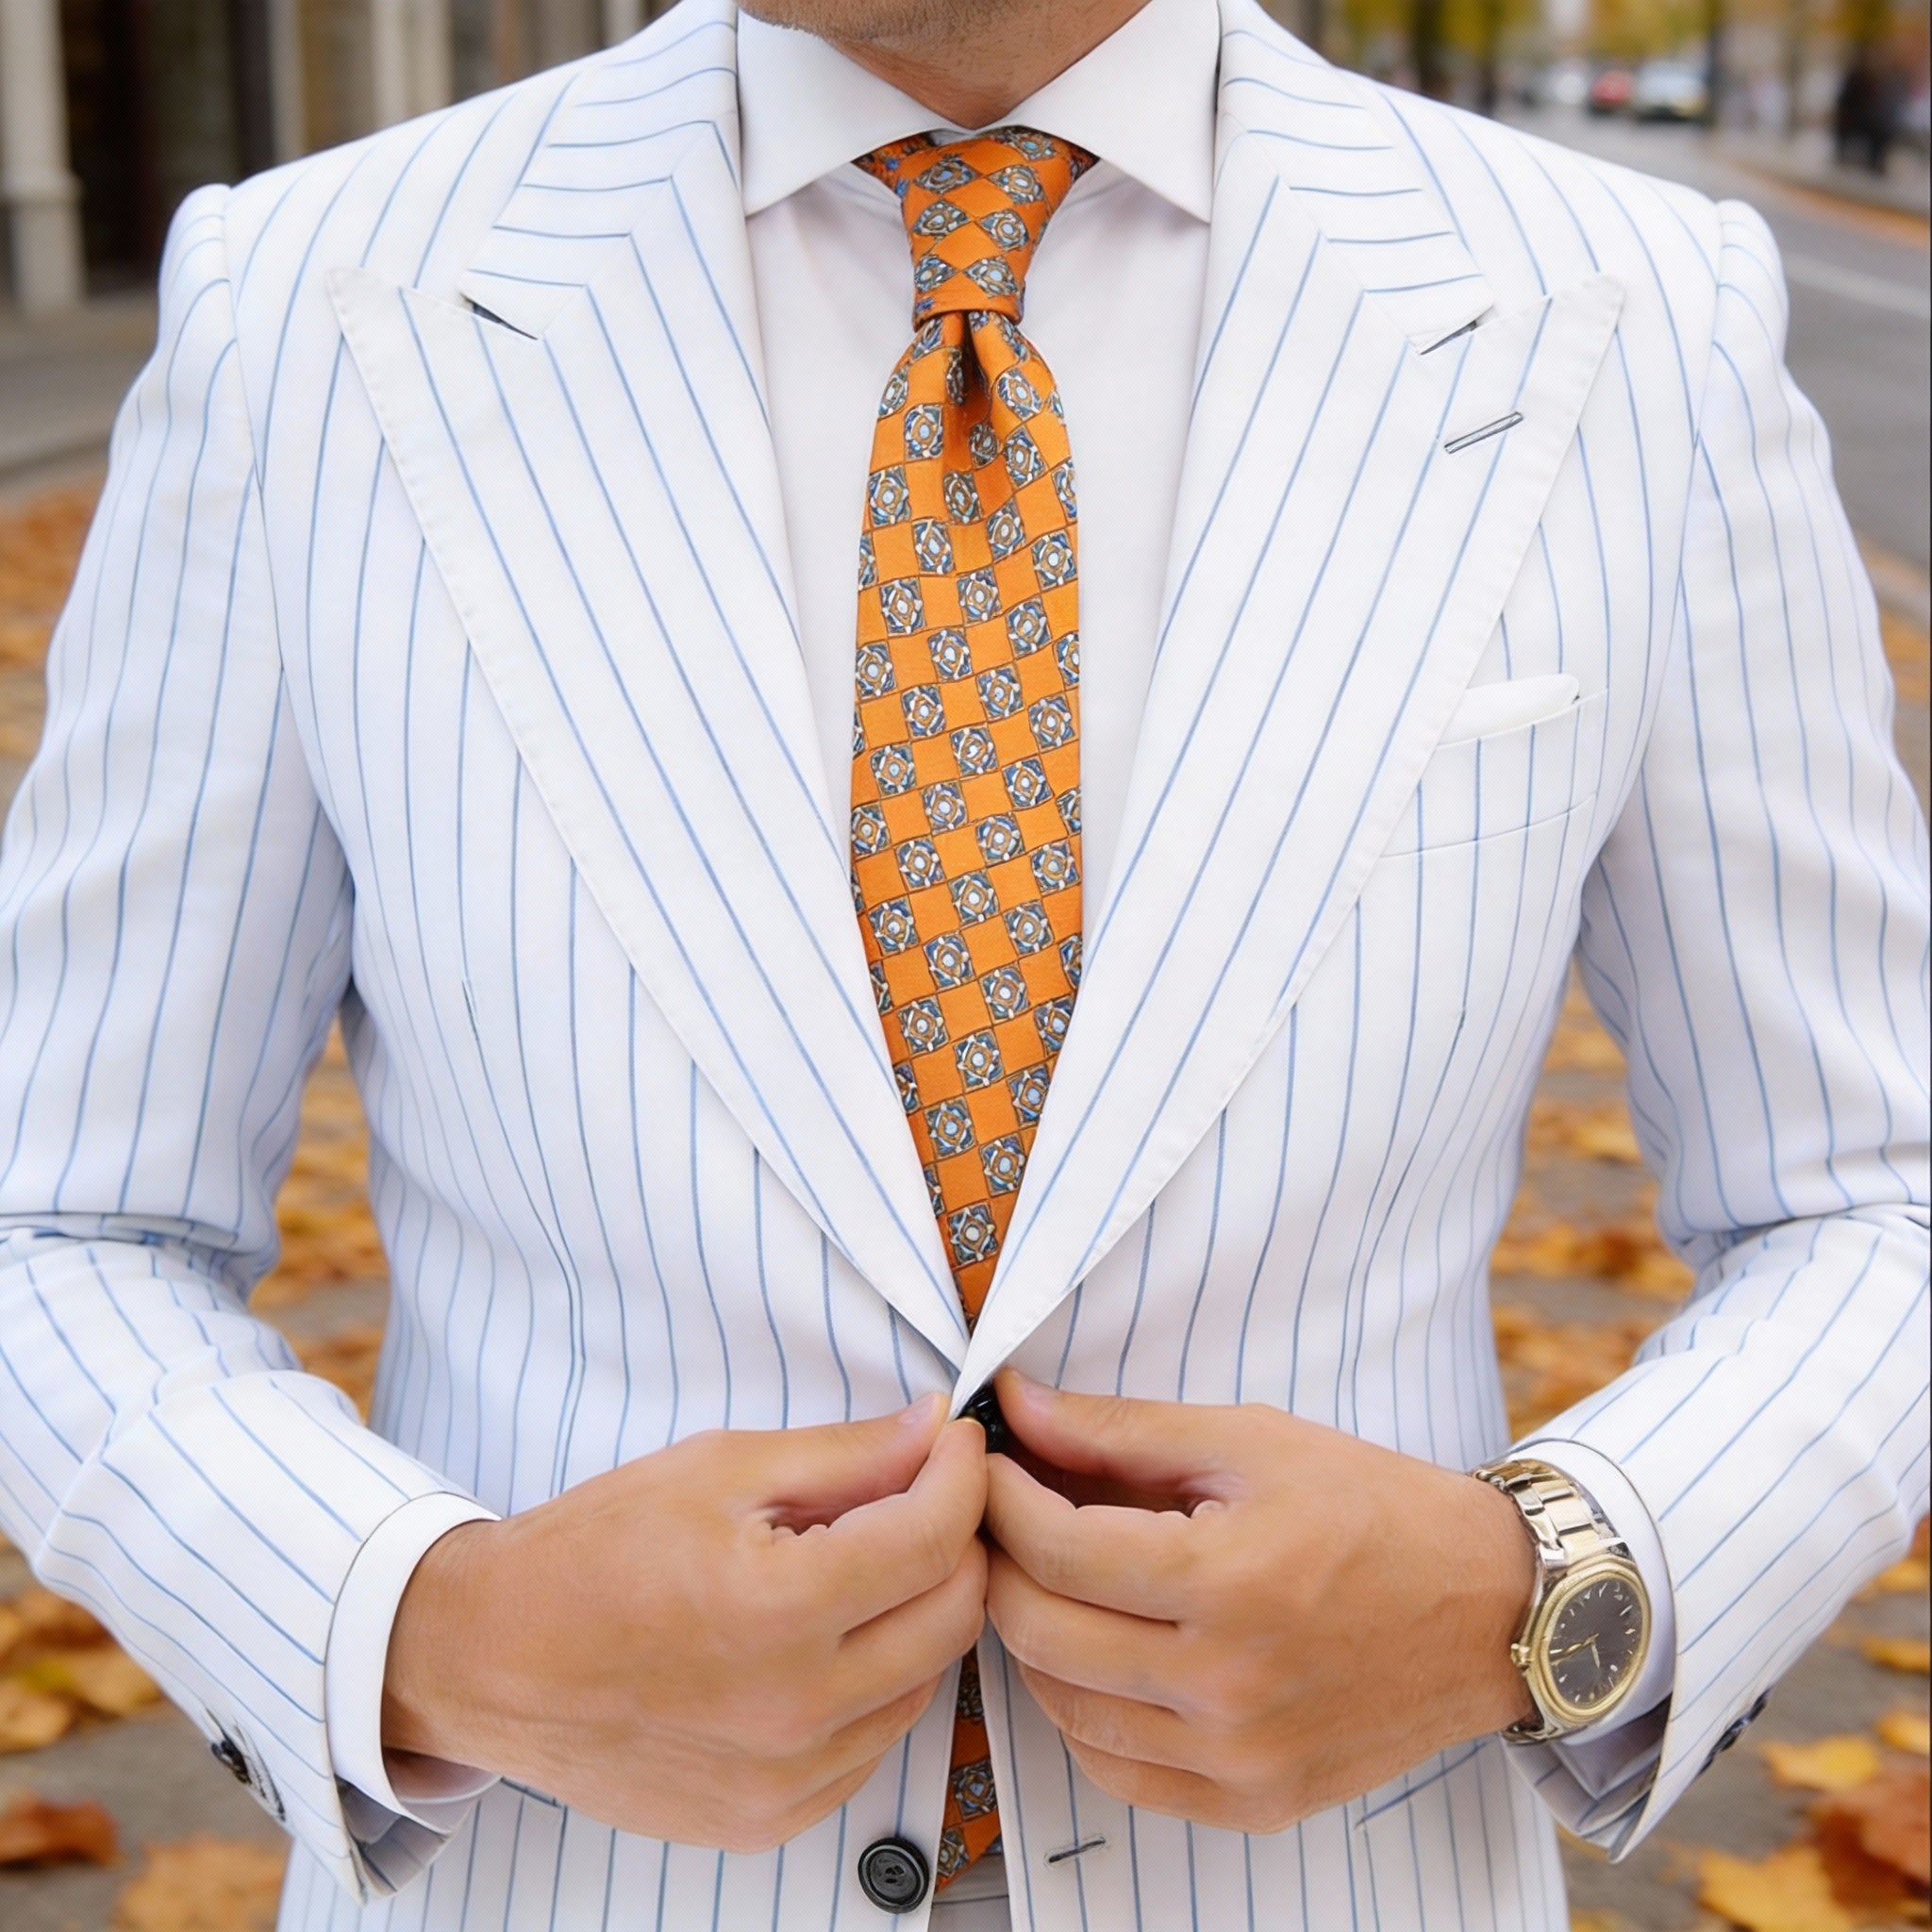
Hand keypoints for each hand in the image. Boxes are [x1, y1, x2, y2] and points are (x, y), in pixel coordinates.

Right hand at [383, 1398, 987, 1851]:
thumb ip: (843, 1455)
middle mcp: (793, 1710)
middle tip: (923, 1494)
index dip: (961, 1474)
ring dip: (920, 1612)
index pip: (934, 1538)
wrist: (493, 1658)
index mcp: (777, 1610)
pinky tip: (827, 1636)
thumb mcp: (718, 1469)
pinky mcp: (772, 1818)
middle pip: (953, 1615)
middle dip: (956, 1539)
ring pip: (926, 1681)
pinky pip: (874, 1742)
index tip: (954, 1442)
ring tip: (863, 1563)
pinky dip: (877, 1681)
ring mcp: (786, 1779)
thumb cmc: (592, 1554)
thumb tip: (931, 1431)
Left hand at [982, 1372, 1534, 1834]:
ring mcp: (1239, 1759)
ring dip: (1033, 1637)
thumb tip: (1017, 1405)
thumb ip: (1119, 1430)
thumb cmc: (1373, 1509)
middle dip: (1001, 1562)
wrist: (1488, 1609)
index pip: (1056, 1550)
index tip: (988, 1465)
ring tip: (1050, 1578)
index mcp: (1230, 1582)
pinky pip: (1116, 1771)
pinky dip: (1082, 1711)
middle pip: (1042, 1632)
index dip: (1000, 1498)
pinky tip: (1097, 1654)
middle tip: (1006, 1517)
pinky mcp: (1252, 1802)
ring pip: (1063, 1709)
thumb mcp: (1249, 1441)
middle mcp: (1229, 1686)